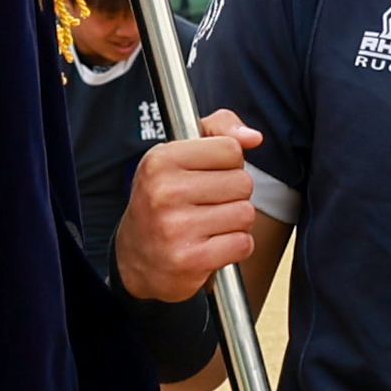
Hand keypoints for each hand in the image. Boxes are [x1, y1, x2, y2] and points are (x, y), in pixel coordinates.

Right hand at [119, 116, 263, 305]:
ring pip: (246, 213)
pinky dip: (234, 247)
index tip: (208, 176)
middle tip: (207, 205)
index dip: (228, 164)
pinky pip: (243, 243)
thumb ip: (219, 130)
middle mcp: (164, 192)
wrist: (136, 260)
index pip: (230, 149)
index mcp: (160, 160)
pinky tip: (211, 246)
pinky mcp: (190, 260)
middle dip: (234, 195)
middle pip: (243, 182)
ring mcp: (176, 228)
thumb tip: (253, 137)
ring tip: (209, 225)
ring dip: (235, 223)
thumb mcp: (179, 155)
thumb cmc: (164, 202)